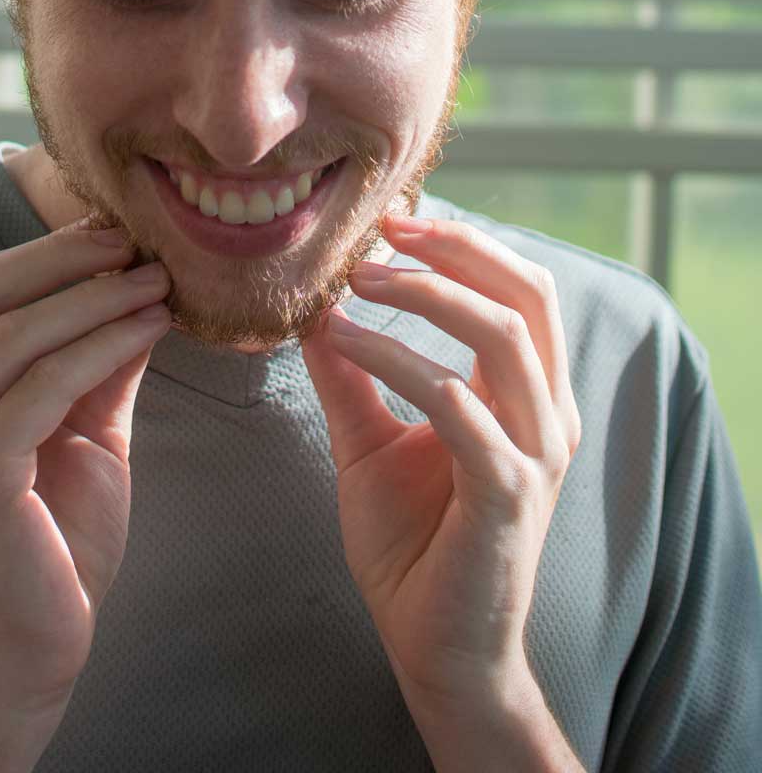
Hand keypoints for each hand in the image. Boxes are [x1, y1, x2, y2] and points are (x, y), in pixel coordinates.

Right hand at [0, 221, 171, 714]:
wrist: (30, 652)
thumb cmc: (54, 543)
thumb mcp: (79, 433)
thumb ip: (95, 365)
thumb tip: (137, 290)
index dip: (41, 254)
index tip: (111, 235)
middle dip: (63, 258)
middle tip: (134, 244)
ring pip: (15, 335)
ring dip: (95, 297)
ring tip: (157, 280)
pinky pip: (42, 384)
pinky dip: (102, 344)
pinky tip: (150, 327)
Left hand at [301, 215, 581, 717]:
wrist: (433, 644)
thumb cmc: (411, 542)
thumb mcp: (369, 443)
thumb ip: (351, 377)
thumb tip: (315, 311)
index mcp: (527, 398)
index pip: (520, 293)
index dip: (464, 246)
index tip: (393, 221)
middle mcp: (548, 417)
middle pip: (528, 296)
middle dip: (456, 250)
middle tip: (383, 232)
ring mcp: (535, 454)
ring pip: (502, 337)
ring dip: (423, 295)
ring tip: (353, 283)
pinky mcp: (508, 493)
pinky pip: (457, 403)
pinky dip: (398, 359)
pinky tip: (345, 342)